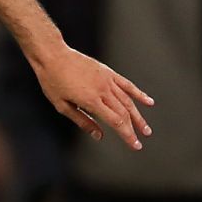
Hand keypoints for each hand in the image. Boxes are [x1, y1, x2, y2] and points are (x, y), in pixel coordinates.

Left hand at [32, 46, 153, 149]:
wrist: (53, 55)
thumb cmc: (53, 81)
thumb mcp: (62, 106)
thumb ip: (82, 121)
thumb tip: (99, 136)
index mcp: (91, 100)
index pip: (116, 122)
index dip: (127, 135)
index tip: (135, 145)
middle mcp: (103, 90)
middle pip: (124, 113)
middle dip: (134, 129)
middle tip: (140, 141)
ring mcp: (107, 80)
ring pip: (128, 100)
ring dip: (138, 116)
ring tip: (146, 129)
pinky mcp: (108, 72)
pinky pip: (127, 84)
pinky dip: (139, 94)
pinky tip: (149, 102)